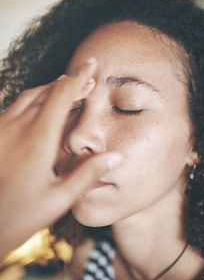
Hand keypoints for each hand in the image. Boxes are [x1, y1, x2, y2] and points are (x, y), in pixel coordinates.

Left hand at [0, 58, 121, 261]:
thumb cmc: (21, 215)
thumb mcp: (60, 198)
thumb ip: (88, 174)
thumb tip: (116, 157)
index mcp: (39, 139)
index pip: (62, 95)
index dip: (79, 77)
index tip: (91, 64)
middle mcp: (18, 127)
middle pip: (47, 91)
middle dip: (68, 82)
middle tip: (86, 79)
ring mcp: (2, 129)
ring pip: (29, 96)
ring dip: (50, 89)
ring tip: (66, 88)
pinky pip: (11, 106)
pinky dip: (30, 99)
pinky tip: (36, 103)